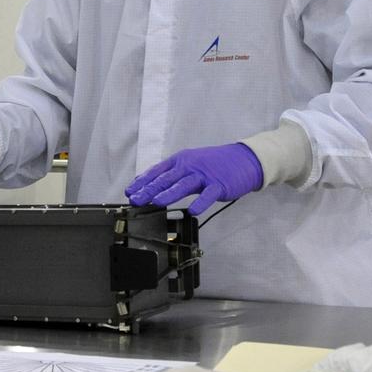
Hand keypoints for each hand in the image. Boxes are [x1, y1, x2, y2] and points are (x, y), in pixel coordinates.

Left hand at [125, 143, 262, 215]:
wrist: (243, 160)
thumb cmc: (214, 164)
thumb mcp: (190, 164)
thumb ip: (172, 175)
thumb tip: (148, 185)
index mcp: (181, 160)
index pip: (157, 171)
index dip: (142, 182)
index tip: (129, 192)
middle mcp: (190, 166)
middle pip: (167, 178)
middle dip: (149, 189)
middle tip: (135, 199)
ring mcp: (204, 175)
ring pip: (184, 184)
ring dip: (169, 193)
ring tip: (156, 202)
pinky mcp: (219, 185)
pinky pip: (208, 195)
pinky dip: (200, 203)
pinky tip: (192, 211)